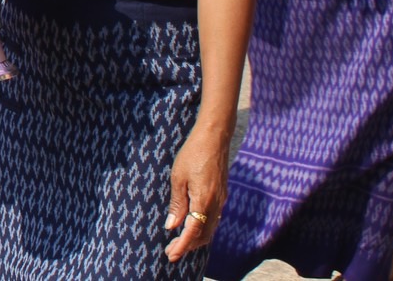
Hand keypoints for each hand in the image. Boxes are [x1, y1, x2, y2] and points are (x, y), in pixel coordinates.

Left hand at [164, 122, 229, 262]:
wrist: (214, 138)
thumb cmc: (193, 154)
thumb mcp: (179, 178)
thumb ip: (177, 204)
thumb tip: (172, 226)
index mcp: (204, 200)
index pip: (194, 230)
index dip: (183, 245)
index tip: (171, 254)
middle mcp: (216, 204)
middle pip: (204, 234)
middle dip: (188, 246)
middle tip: (171, 252)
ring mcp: (221, 200)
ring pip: (210, 228)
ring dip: (195, 239)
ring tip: (179, 244)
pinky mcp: (222, 195)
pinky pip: (213, 219)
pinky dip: (202, 228)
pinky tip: (192, 227)